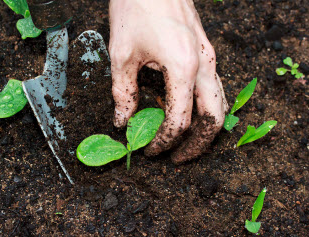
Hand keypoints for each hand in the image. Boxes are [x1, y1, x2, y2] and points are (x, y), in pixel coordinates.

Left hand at [109, 0, 227, 163]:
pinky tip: (180, 111)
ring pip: (218, 105)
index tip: (149, 149)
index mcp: (183, 67)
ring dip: (202, 128)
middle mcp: (204, 65)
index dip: (164, 141)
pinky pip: (212, 89)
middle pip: (214, 119)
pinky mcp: (205, 52)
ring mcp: (209, 58)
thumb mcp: (122, 54)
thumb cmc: (136, 7)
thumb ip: (123, 93)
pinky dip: (200, 108)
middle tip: (177, 158)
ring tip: (181, 141)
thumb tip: (122, 121)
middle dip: (197, 145)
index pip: (180, 120)